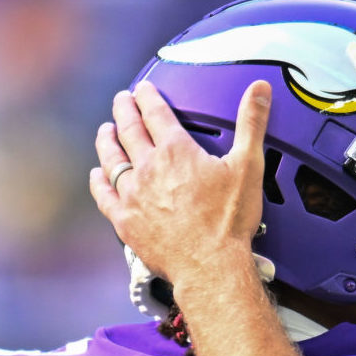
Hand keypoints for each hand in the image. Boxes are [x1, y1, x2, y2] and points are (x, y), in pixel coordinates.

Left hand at [88, 79, 271, 297]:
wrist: (211, 267)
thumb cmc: (230, 221)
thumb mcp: (249, 166)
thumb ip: (252, 123)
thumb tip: (259, 90)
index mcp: (176, 150)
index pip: (155, 112)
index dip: (147, 96)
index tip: (142, 89)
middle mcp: (148, 167)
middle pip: (129, 130)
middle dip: (124, 110)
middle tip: (122, 100)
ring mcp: (132, 194)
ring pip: (111, 159)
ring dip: (107, 141)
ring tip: (105, 130)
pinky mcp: (125, 221)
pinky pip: (104, 195)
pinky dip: (98, 181)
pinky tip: (96, 174)